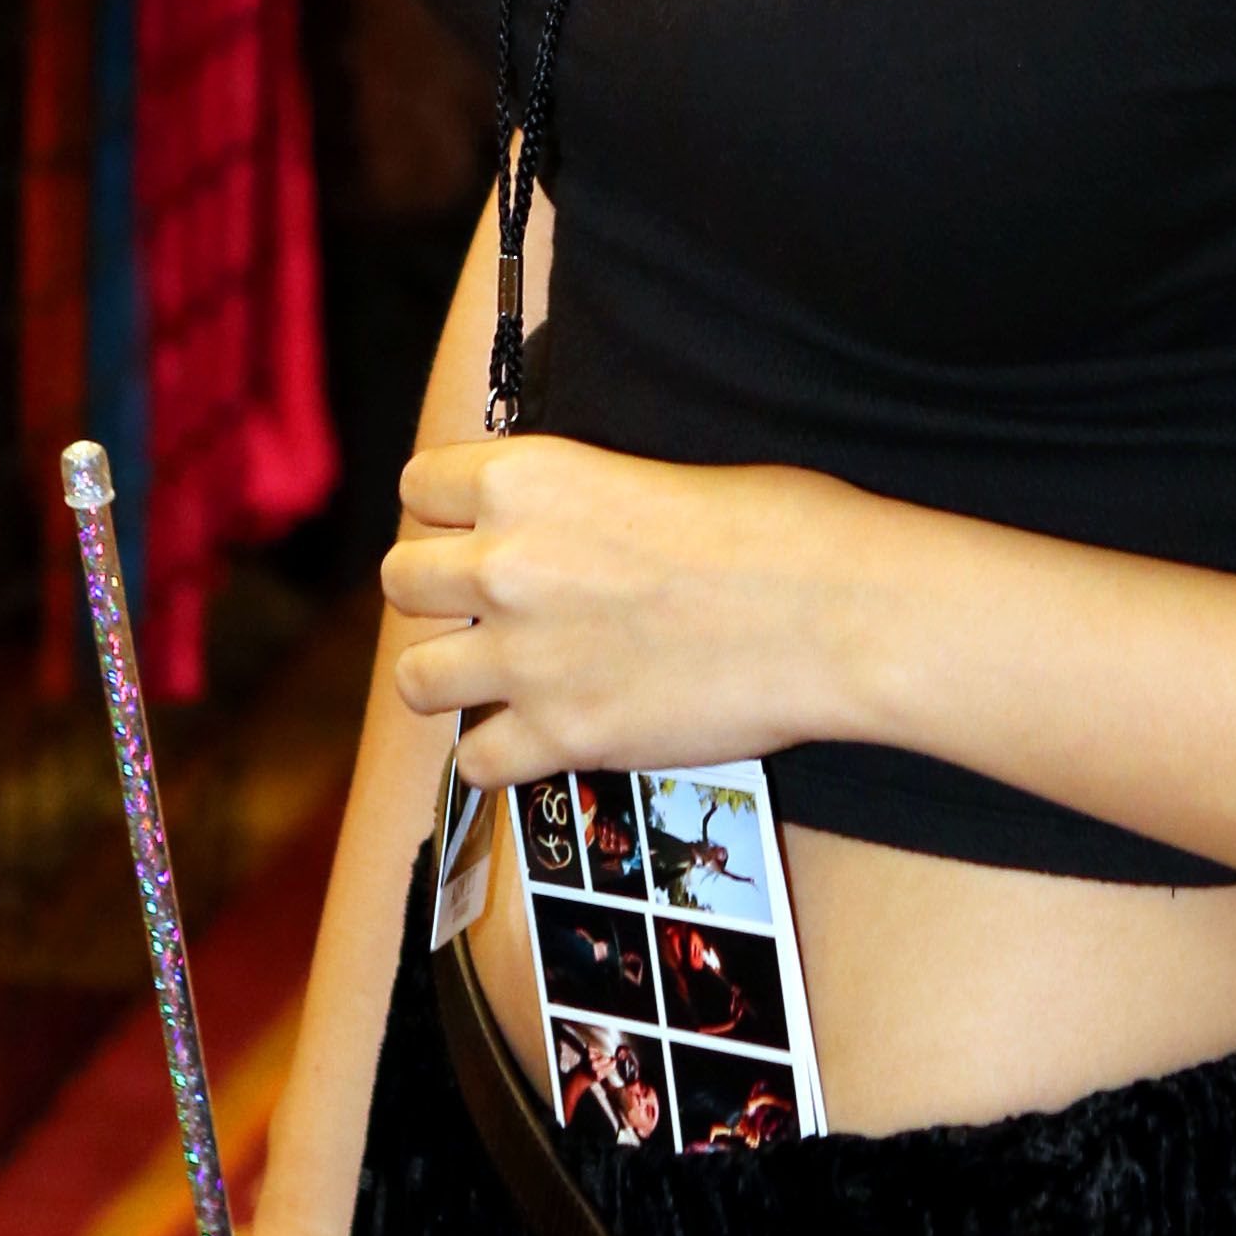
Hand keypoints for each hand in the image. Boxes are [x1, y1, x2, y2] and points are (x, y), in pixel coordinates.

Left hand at [382, 435, 864, 782]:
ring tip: (497, 680)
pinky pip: (475, 764)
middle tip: (486, 609)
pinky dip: (500, 760)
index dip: (446, 511)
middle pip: (402, 581)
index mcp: (532, 477)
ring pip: (413, 678)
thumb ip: (583, 500)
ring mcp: (525, 656)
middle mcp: (507, 563)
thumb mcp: (658, 471)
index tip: (474, 528)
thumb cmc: (779, 529)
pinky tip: (539, 740)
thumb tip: (570, 525)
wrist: (834, 612)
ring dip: (450, 679)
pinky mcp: (560, 735)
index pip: (421, 485)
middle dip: (437, 597)